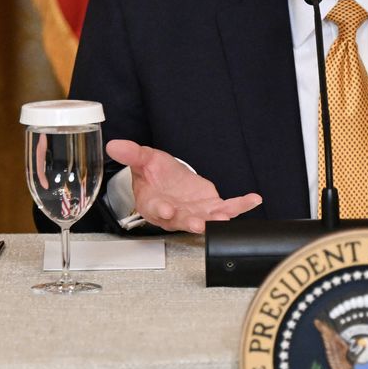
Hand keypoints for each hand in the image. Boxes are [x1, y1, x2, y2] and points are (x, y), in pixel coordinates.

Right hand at [106, 139, 261, 233]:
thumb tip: (114, 145)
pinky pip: (227, 209)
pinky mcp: (211, 208)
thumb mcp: (143, 159)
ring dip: (216, 220)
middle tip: (198, 223)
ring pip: (206, 219)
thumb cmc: (154, 174)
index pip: (154, 208)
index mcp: (153, 203)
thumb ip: (131, 154)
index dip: (160, 210)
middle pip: (181, 219)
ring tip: (226, 217)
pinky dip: (241, 206)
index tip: (165, 210)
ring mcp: (194, 213)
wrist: (168, 180)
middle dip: (190, 221)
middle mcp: (174, 213)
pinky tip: (253, 200)